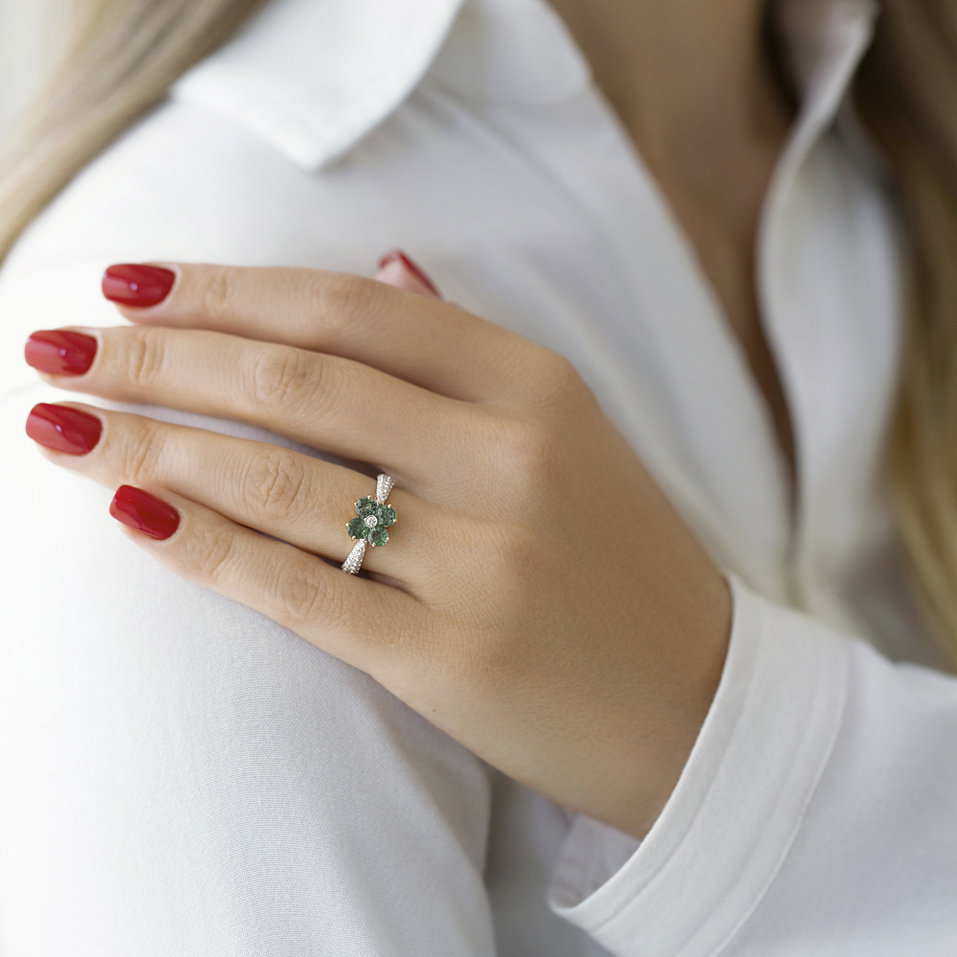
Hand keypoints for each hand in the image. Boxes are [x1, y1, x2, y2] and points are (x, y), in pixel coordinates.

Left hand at [23, 253, 731, 839]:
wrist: (693, 700)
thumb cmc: (617, 557)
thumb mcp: (568, 429)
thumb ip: (467, 351)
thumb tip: (384, 269)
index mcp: (536, 387)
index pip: (347, 312)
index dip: (224, 290)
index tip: (129, 283)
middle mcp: (509, 460)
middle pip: (297, 383)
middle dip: (159, 358)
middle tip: (59, 346)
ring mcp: (482, 562)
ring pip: (282, 482)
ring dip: (152, 443)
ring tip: (60, 422)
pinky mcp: (450, 659)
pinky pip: (299, 590)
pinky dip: (204, 546)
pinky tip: (131, 510)